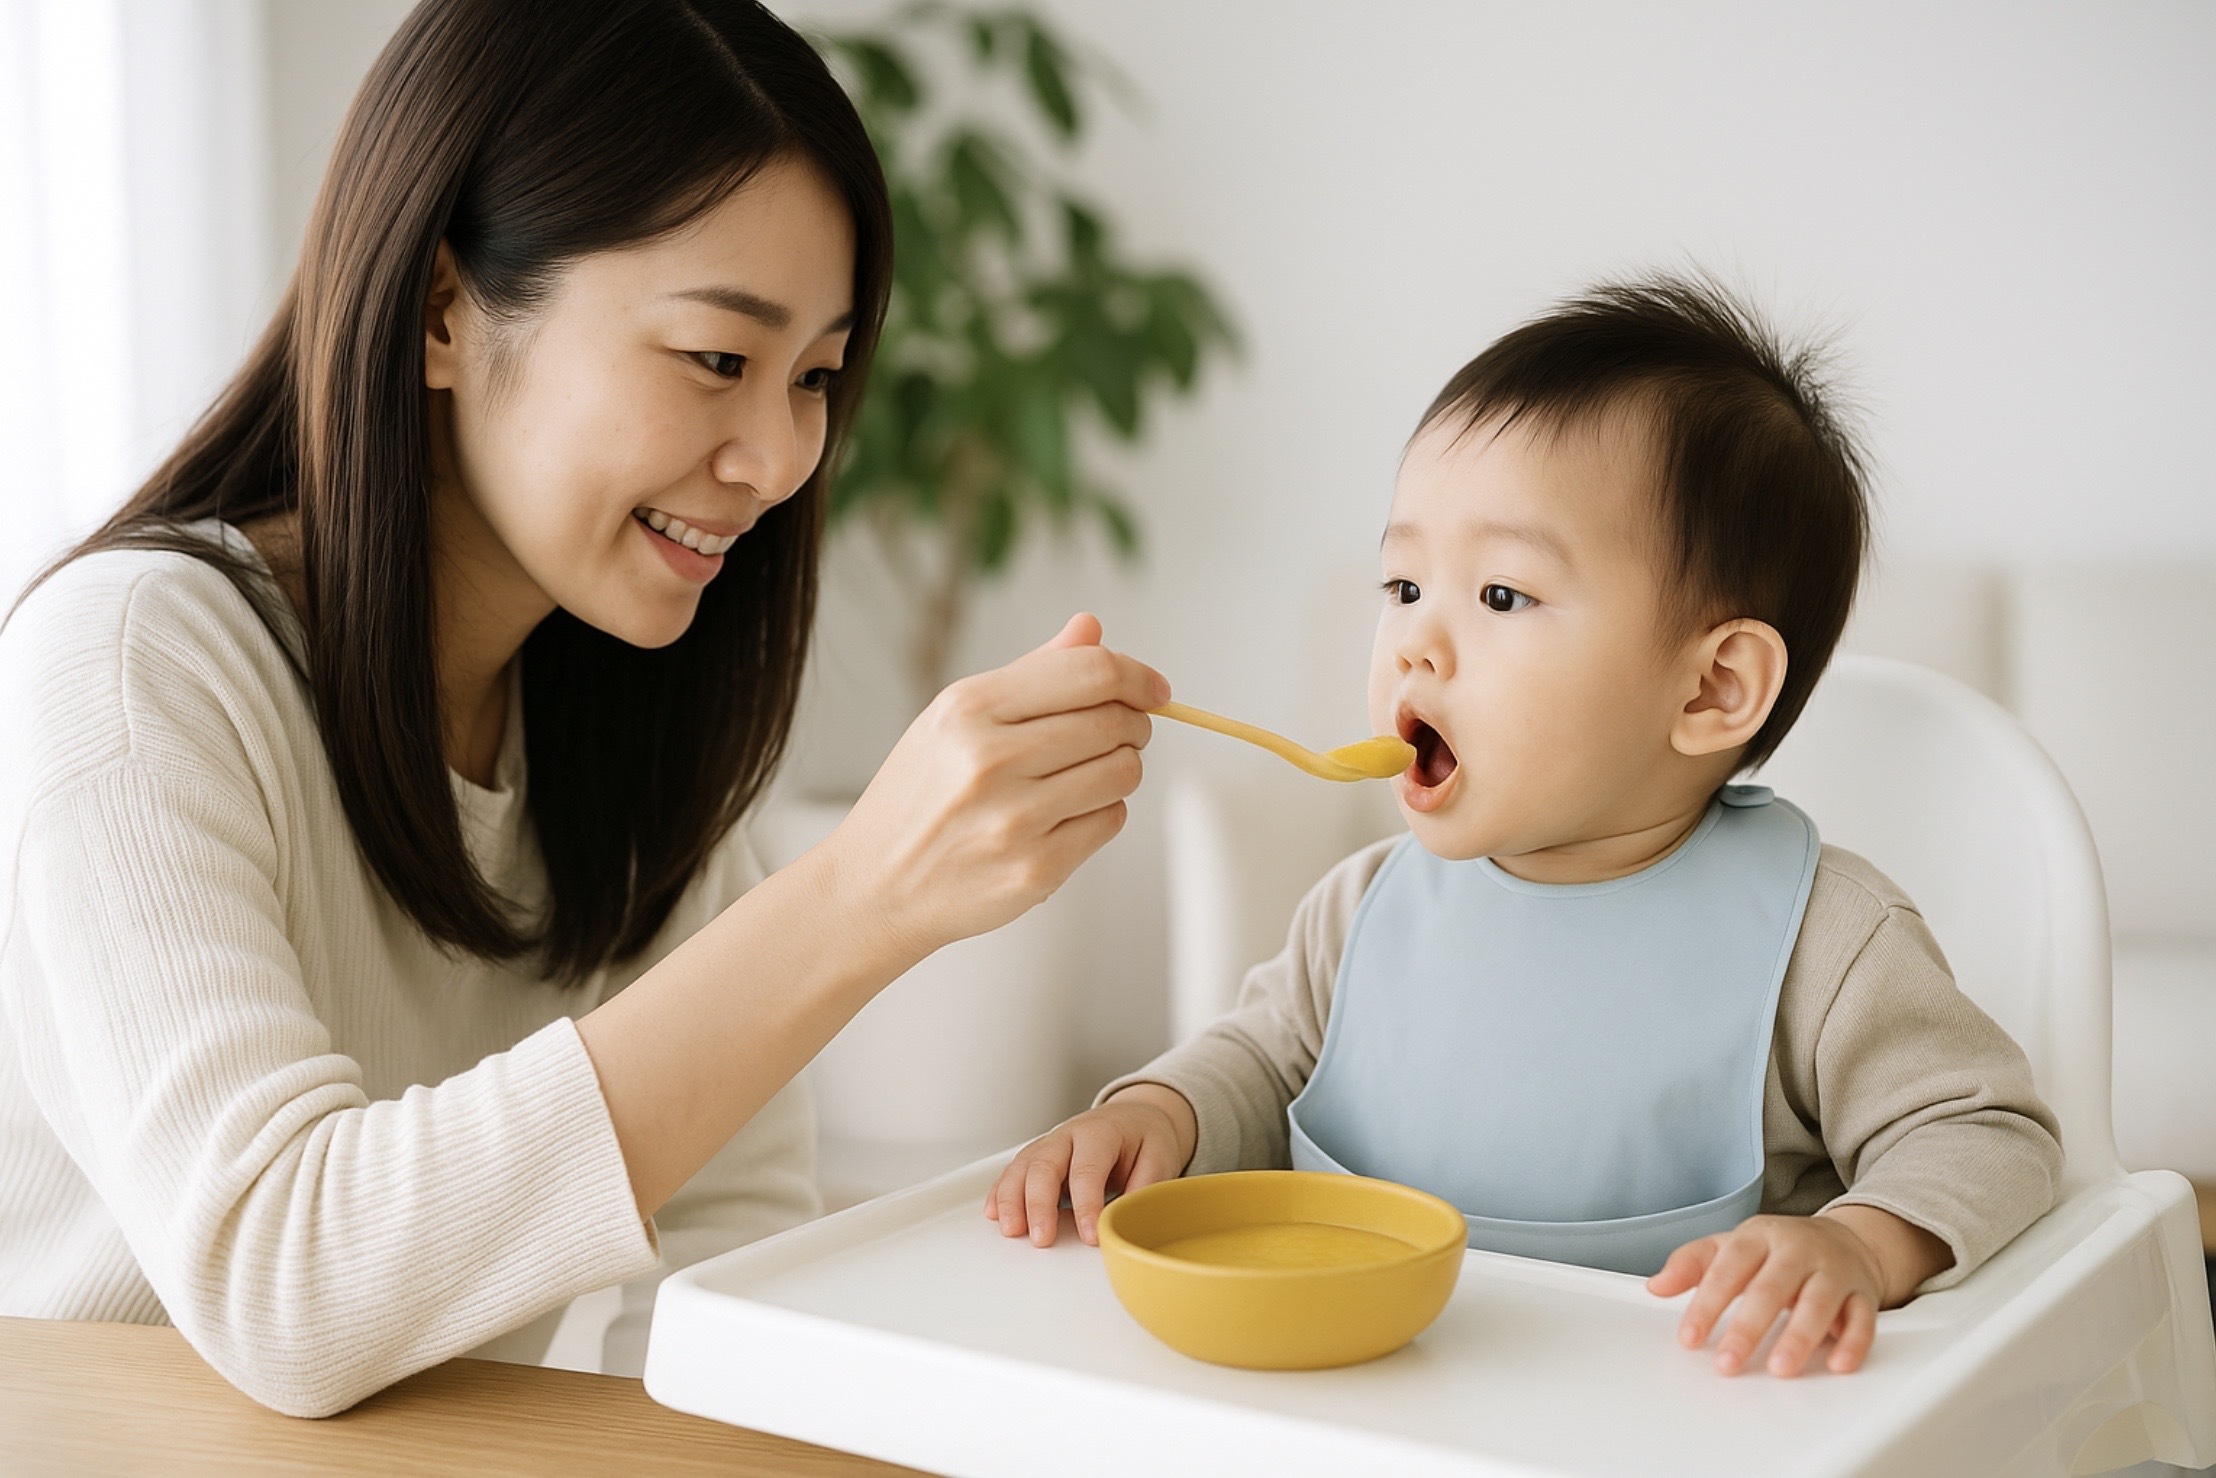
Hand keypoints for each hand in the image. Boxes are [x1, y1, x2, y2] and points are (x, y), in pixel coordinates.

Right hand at [825, 613, 1167, 965]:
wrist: (876, 886)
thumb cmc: (919, 795)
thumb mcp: (955, 718)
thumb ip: (1031, 673)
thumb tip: (1092, 629)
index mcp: (968, 709)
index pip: (1089, 672)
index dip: (1136, 675)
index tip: (1154, 688)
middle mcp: (989, 760)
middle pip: (1113, 721)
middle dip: (1132, 722)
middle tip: (1120, 732)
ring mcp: (1013, 819)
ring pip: (1122, 772)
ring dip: (1121, 768)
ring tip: (1087, 773)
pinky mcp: (1034, 869)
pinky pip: (1111, 822)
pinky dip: (1103, 812)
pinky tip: (1067, 813)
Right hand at [985, 1084, 1197, 1246]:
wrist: (1133, 1117)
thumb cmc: (1145, 1138)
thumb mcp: (1160, 1157)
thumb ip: (1145, 1187)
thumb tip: (1126, 1218)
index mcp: (1101, 1133)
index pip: (1088, 1169)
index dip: (1086, 1204)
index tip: (1089, 1235)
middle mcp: (1069, 1136)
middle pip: (1044, 1165)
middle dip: (1039, 1203)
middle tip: (1041, 1238)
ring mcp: (1048, 1145)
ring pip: (1021, 1167)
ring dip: (1012, 1199)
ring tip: (1012, 1230)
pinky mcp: (1037, 1157)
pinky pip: (1013, 1171)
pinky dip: (1000, 1192)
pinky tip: (994, 1213)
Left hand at [1646, 1207, 1944, 1376]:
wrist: (1844, 1240)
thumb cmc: (1777, 1250)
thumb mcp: (1731, 1247)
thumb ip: (1692, 1264)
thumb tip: (1656, 1286)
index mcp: (1758, 1236)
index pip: (1728, 1268)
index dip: (1707, 1303)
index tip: (1690, 1337)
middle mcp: (1797, 1250)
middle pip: (1771, 1287)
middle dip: (1748, 1327)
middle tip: (1728, 1363)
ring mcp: (1833, 1270)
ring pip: (1818, 1302)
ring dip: (1800, 1336)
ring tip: (1781, 1367)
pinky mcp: (1862, 1294)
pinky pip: (1863, 1318)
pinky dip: (1853, 1342)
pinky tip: (1838, 1363)